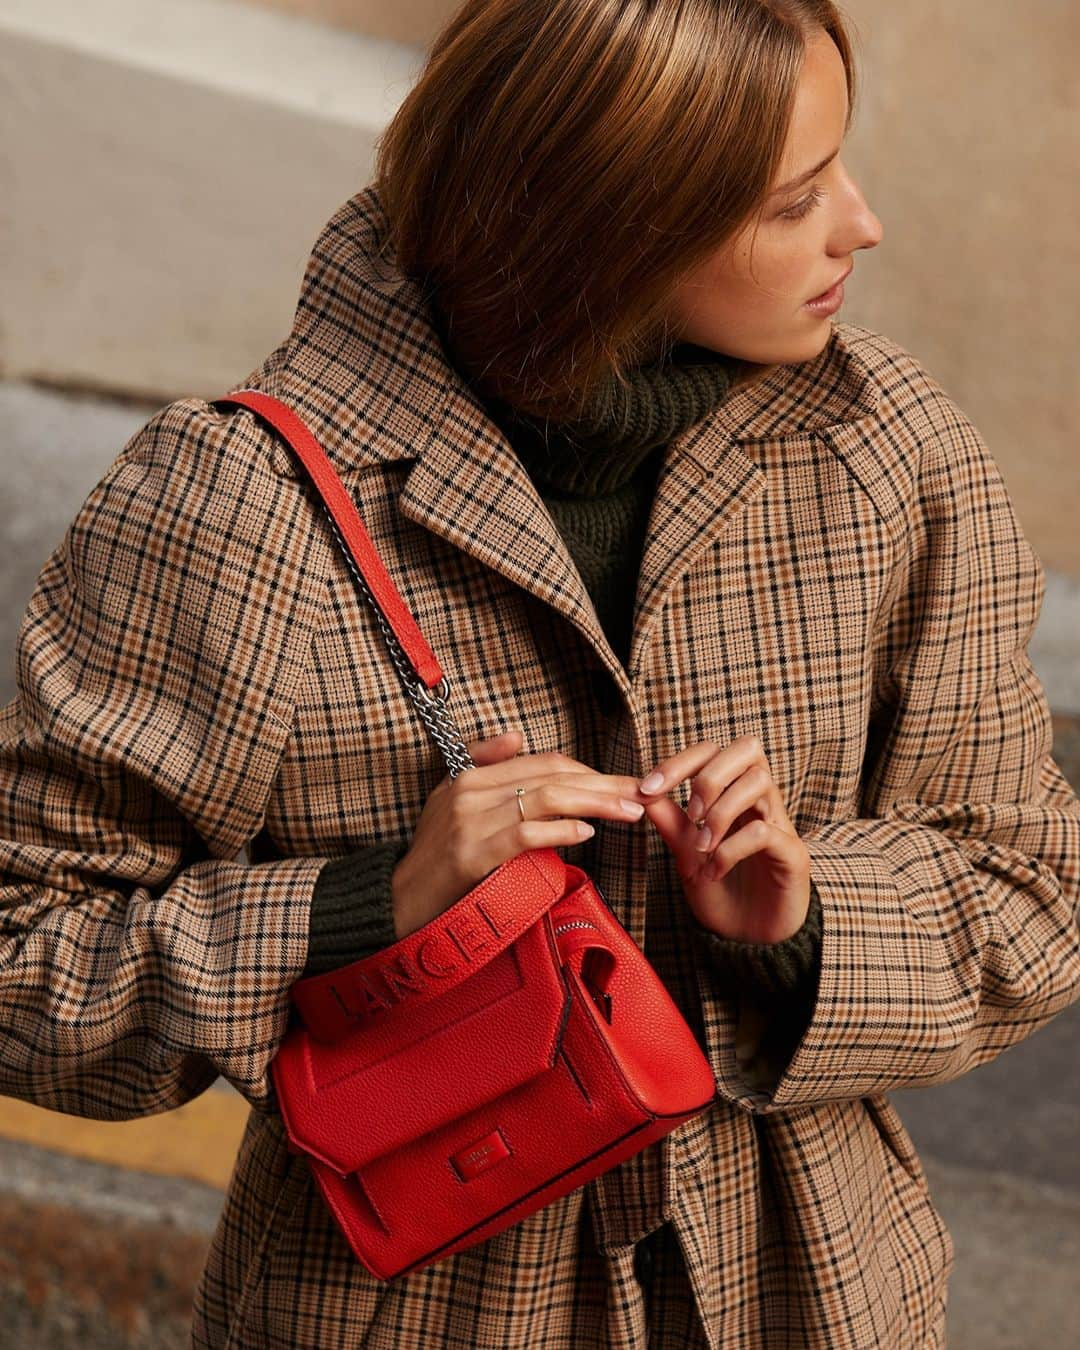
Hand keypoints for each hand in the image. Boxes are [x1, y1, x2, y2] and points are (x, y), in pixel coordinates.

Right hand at [390, 729, 648, 938]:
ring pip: (546, 798)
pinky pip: (525, 833)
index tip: (621, 782)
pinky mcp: (472, 854)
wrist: (400, 900)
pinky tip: (586, 832)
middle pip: (552, 775)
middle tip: (641, 793)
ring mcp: (470, 821)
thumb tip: (517, 736)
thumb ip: (484, 764)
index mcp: (471, 775)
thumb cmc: (434, 855)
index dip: (588, 769)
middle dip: (603, 783)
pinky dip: (560, 830)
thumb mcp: (450, 800)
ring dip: (595, 802)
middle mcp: (471, 791)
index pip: (543, 761)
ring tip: (627, 810)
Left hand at [633, 734, 811, 943]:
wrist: (748, 941)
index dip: (680, 762)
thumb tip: (641, 790)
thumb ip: (670, 822)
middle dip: (709, 776)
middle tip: (690, 813)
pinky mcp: (793, 853)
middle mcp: (760, 803)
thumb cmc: (721, 893)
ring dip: (720, 813)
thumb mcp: (686, 855)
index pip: (713, 751)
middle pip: (748, 748)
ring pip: (759, 782)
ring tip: (702, 847)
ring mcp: (780, 825)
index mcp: (733, 795)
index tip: (648, 788)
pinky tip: (714, 871)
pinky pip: (764, 832)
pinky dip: (730, 849)